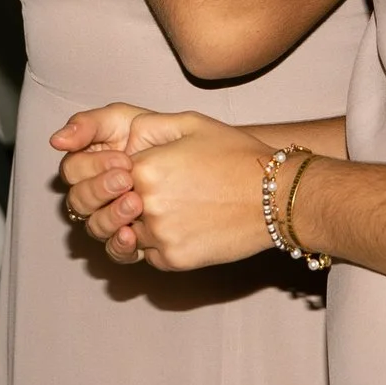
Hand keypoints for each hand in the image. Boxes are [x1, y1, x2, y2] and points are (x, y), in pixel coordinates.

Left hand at [62, 110, 274, 270]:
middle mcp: (145, 204)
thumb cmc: (236, 155)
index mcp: (144, 168)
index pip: (109, 175)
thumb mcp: (190, 124)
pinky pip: (150, 255)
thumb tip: (120, 142)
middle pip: (114, 206)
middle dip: (125, 201)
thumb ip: (146, 128)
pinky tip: (183, 227)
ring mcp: (160, 236)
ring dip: (140, 224)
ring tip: (173, 210)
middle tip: (152, 194)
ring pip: (128, 233)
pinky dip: (158, 245)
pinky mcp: (175, 260)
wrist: (276, 196)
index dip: (120, 173)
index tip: (136, 173)